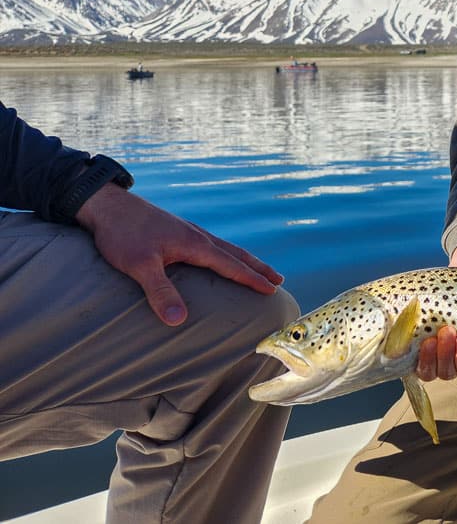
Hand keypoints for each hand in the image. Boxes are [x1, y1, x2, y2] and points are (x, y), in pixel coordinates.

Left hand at [75, 182, 283, 326]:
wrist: (107, 205)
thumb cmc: (122, 234)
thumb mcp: (140, 265)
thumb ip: (160, 292)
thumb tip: (178, 320)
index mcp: (196, 245)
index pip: (231, 265)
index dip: (252, 279)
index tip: (272, 290)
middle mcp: (198, 236)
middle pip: (236, 254)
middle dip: (257, 268)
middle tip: (279, 279)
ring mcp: (188, 231)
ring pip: (225, 247)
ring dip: (244, 259)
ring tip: (257, 268)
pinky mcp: (177, 230)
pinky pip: (212, 244)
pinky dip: (226, 253)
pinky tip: (219, 256)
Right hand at [414, 240, 456, 380]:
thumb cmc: (449, 290)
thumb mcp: (430, 297)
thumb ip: (412, 310)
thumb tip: (389, 316)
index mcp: (431, 351)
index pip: (423, 369)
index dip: (425, 361)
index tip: (428, 341)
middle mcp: (449, 359)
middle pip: (443, 371)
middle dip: (444, 354)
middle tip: (447, 332)